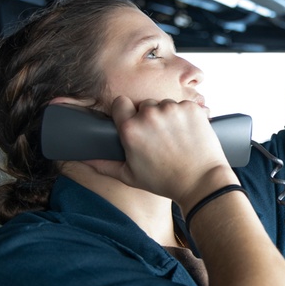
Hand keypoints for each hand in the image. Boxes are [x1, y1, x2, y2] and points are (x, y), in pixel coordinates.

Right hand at [80, 96, 231, 203]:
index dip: (125, 112)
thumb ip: (103, 164)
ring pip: (164, 104)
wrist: (201, 182)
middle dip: (148, 117)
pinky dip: (185, 116)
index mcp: (131, 129)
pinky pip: (183, 106)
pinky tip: (187, 134)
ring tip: (174, 138)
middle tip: (158, 137)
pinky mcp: (192, 108)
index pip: (120, 103)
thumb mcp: (129, 176)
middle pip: (144, 104)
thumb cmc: (165, 181)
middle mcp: (150, 115)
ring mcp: (172, 109)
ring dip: (167, 116)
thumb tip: (83, 159)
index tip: (132, 120)